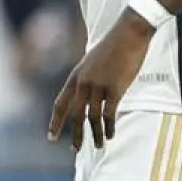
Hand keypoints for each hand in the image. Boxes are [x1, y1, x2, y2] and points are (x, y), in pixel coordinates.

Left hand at [47, 11, 152, 150]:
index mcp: (76, 75)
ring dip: (94, 134)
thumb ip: (88, 76)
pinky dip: (109, 127)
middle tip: (75, 149)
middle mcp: (83, 83)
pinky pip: (110, 114)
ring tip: (97, 146)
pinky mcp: (115, 88)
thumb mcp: (93, 60)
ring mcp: (99, 86)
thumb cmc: (115, 43)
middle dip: (75, 134)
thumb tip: (89, 92)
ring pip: (93, 117)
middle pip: (76, 115)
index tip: (52, 137)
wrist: (130, 32)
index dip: (55, 122)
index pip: (60, 104)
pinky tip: (110, 134)